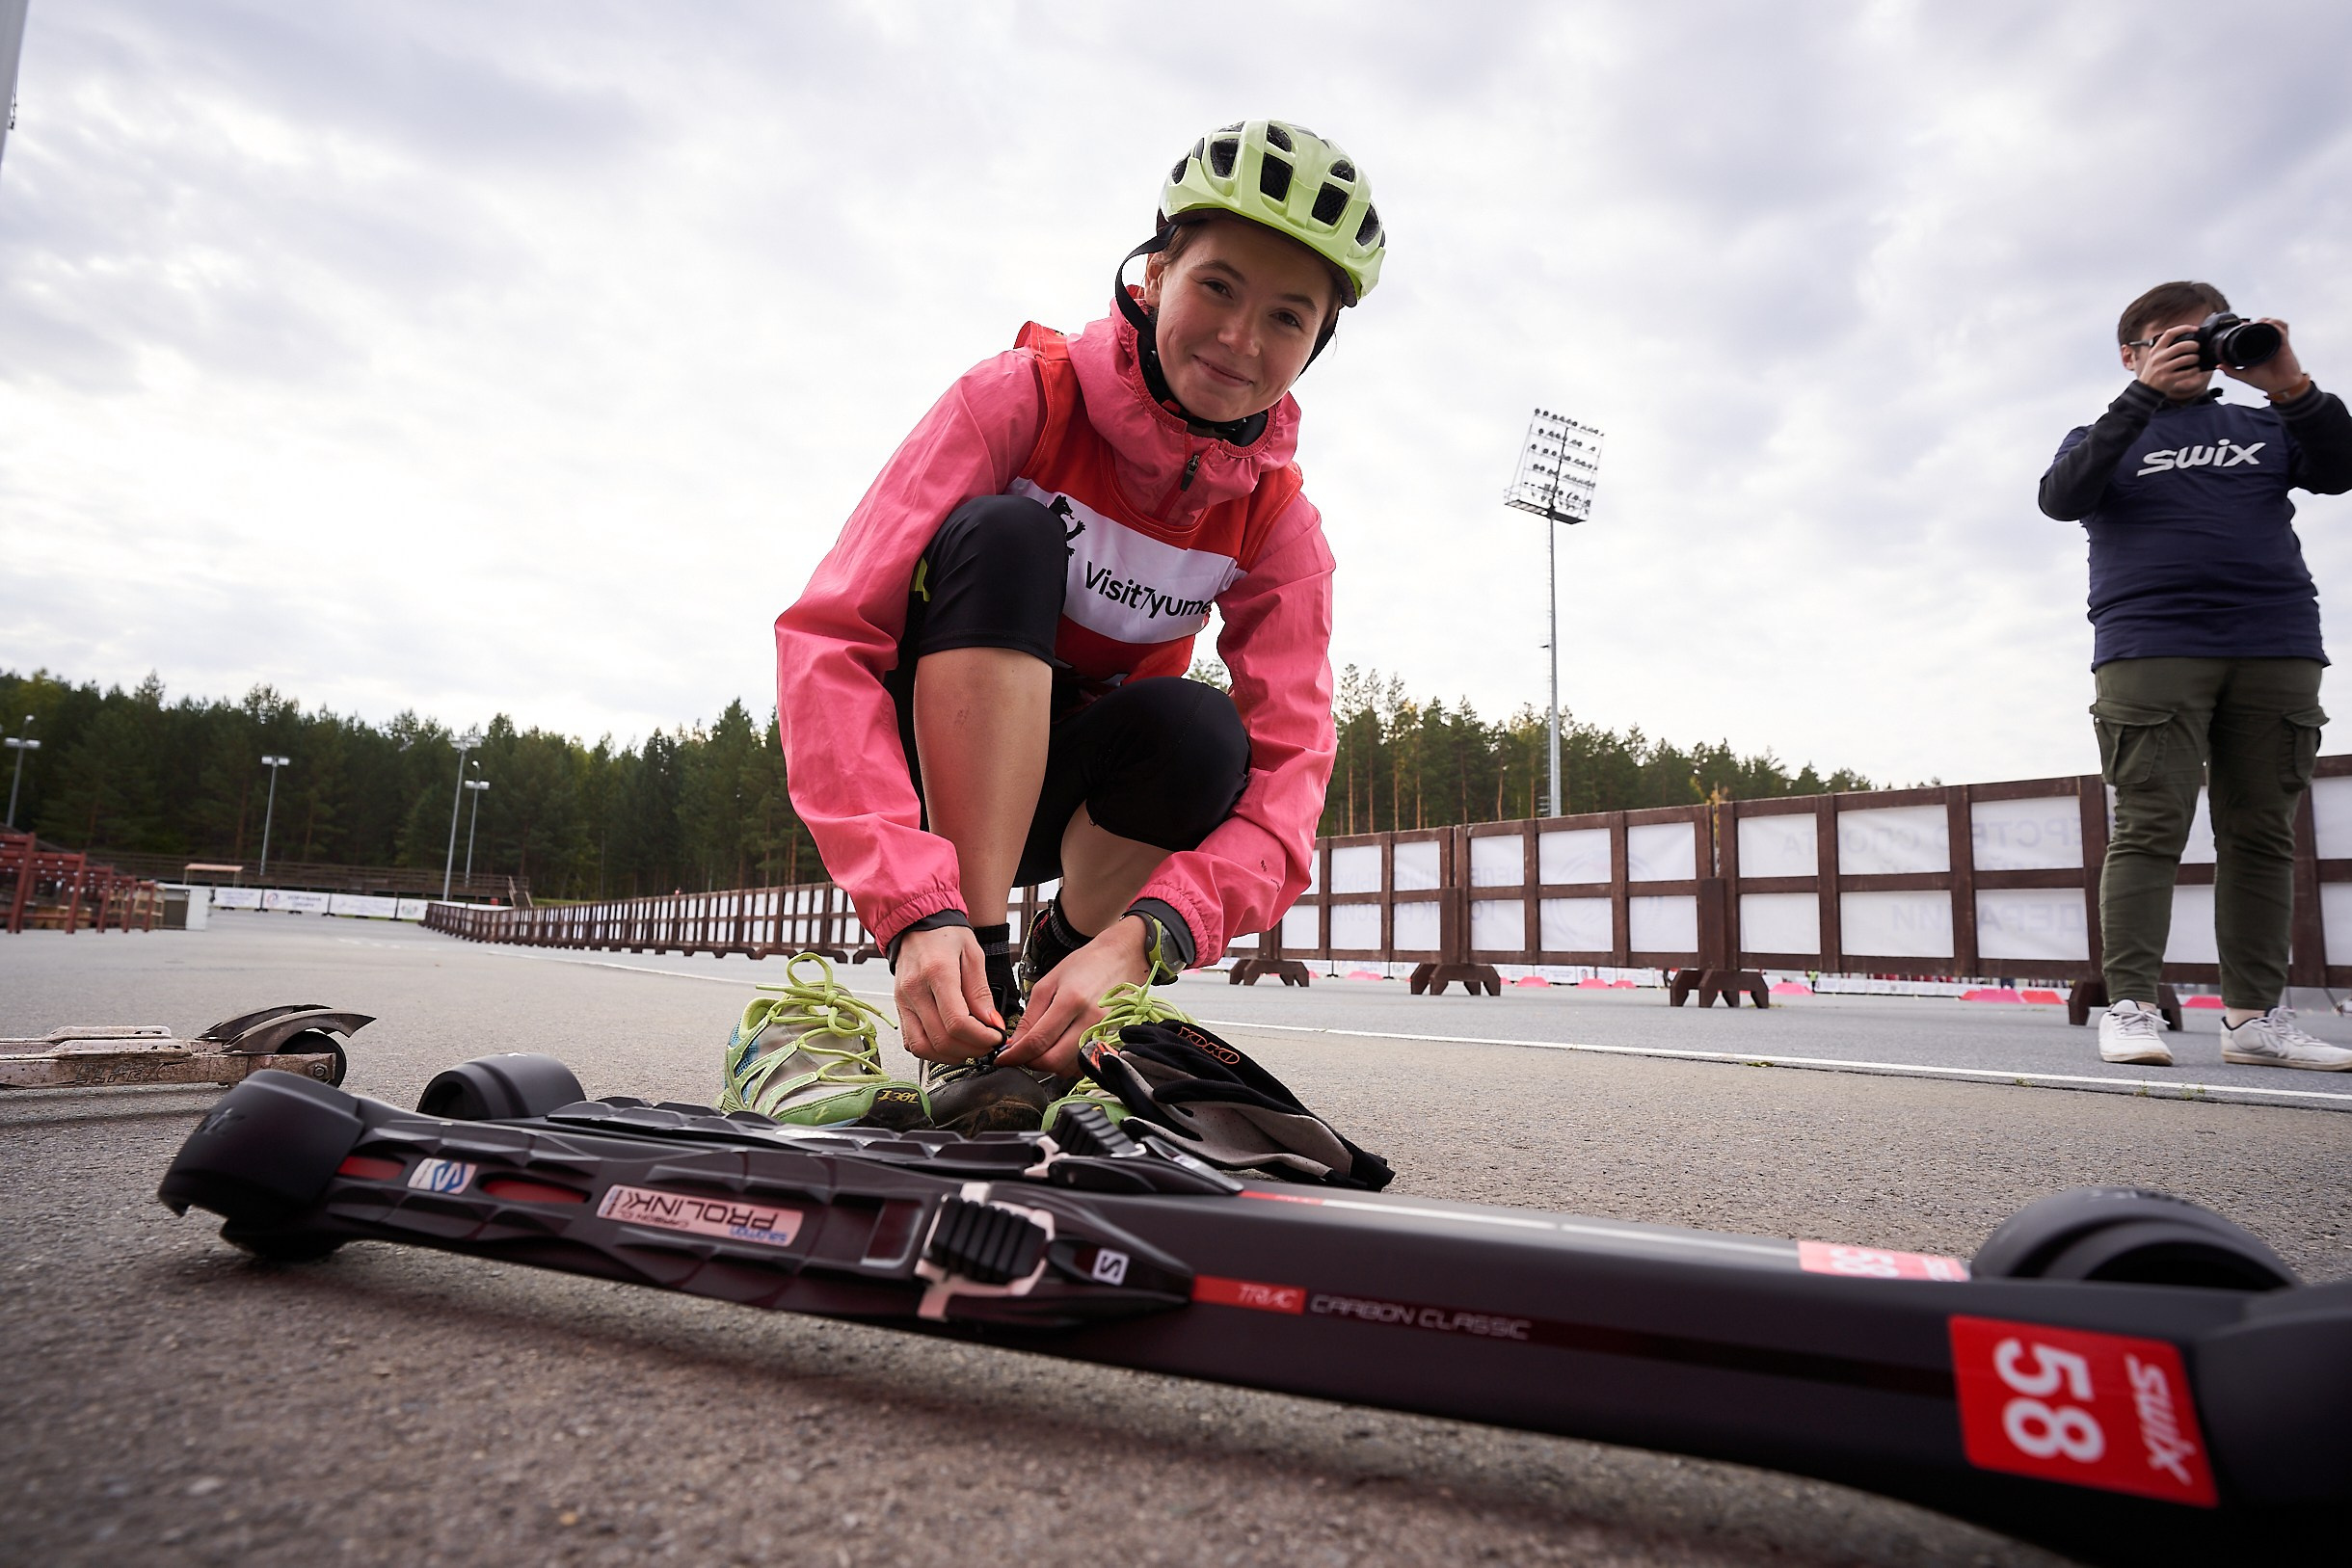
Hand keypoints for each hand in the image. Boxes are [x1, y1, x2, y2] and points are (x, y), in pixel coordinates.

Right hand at [892, 925, 1004, 1063]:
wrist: (916, 925)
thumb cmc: (946, 936)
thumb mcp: (973, 955)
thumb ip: (981, 992)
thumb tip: (992, 1023)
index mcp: (937, 972)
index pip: (957, 1022)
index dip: (981, 1038)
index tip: (996, 1037)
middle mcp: (915, 990)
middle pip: (941, 1039)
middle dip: (971, 1050)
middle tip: (988, 1045)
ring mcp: (903, 1002)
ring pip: (923, 1048)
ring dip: (951, 1056)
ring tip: (971, 1047)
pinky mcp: (899, 1009)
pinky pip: (912, 1043)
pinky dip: (933, 1051)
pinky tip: (951, 1044)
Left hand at [995, 915, 1152, 1076]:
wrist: (1121, 958)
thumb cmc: (1085, 965)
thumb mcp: (1048, 983)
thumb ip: (1030, 1017)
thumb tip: (1014, 1044)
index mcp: (1071, 1000)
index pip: (1037, 1041)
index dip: (1015, 1055)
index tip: (1003, 1059)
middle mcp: (1091, 1019)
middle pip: (1054, 1061)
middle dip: (1031, 1063)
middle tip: (1021, 1055)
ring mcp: (1105, 1032)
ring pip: (1069, 1068)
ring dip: (1049, 1065)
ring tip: (1042, 1049)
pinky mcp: (1113, 1040)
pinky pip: (1084, 1064)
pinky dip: (1068, 1063)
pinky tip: (1061, 1048)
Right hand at [2134, 324, 2208, 399]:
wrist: (2145, 389)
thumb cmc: (2154, 371)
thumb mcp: (2155, 357)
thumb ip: (2166, 348)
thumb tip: (2186, 340)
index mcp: (2155, 350)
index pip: (2170, 333)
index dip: (2184, 328)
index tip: (2195, 329)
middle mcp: (2158, 358)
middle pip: (2180, 346)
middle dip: (2193, 345)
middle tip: (2197, 347)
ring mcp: (2162, 369)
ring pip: (2185, 359)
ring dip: (2195, 358)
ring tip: (2197, 359)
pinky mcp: (2167, 379)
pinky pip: (2186, 373)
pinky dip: (2194, 370)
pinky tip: (2195, 369)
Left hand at [2223, 318, 2308, 397]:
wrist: (2280, 386)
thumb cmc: (2265, 381)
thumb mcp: (2244, 376)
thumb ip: (2231, 371)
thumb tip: (2218, 366)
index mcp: (2257, 349)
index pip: (2252, 333)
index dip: (2246, 327)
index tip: (2238, 325)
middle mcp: (2266, 344)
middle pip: (2263, 325)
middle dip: (2256, 321)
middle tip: (2247, 325)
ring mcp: (2276, 343)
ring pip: (2273, 324)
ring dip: (2266, 321)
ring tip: (2259, 323)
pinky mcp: (2284, 344)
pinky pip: (2282, 329)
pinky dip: (2276, 325)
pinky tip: (2269, 326)